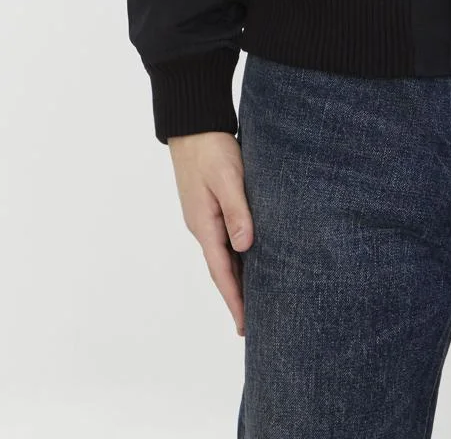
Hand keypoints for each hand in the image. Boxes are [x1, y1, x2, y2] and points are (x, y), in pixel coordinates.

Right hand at [167, 131, 253, 335]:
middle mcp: (202, 226)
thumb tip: (246, 247)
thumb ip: (237, 211)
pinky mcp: (210, 205)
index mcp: (204, 225)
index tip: (244, 326)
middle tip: (254, 323)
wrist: (193, 126)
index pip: (221, 272)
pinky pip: (225, 238)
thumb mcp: (228, 178)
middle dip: (236, 296)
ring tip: (255, 298)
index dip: (234, 299)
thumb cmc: (211, 149)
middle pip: (222, 269)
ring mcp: (204, 216)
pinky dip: (237, 255)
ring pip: (224, 254)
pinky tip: (249, 257)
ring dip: (237, 277)